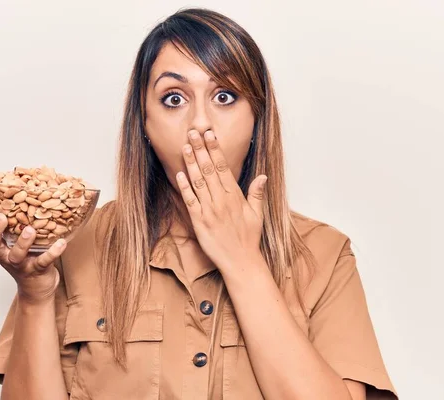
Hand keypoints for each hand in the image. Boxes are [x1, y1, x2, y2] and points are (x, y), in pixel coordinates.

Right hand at [0, 187, 66, 302]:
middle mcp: (5, 253)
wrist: (38, 287)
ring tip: (30, 230)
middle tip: (0, 216)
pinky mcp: (36, 271)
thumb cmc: (29, 255)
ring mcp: (20, 264)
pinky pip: (44, 262)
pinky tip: (61, 243)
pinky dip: (52, 253)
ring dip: (22, 242)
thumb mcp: (20, 236)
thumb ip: (21, 217)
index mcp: (0, 242)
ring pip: (16, 255)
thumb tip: (29, 186)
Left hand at [176, 129, 267, 271]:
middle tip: (193, 132)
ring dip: (191, 162)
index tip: (209, 134)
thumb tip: (263, 176)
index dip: (215, 149)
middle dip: (200, 149)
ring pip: (198, 181)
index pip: (223, 166)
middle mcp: (221, 200)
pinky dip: (185, 187)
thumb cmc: (249, 238)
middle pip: (208, 169)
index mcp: (235, 196)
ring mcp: (209, 210)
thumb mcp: (257, 214)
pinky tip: (180, 173)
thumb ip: (257, 193)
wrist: (240, 262)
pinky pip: (190, 201)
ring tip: (185, 146)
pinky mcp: (199, 222)